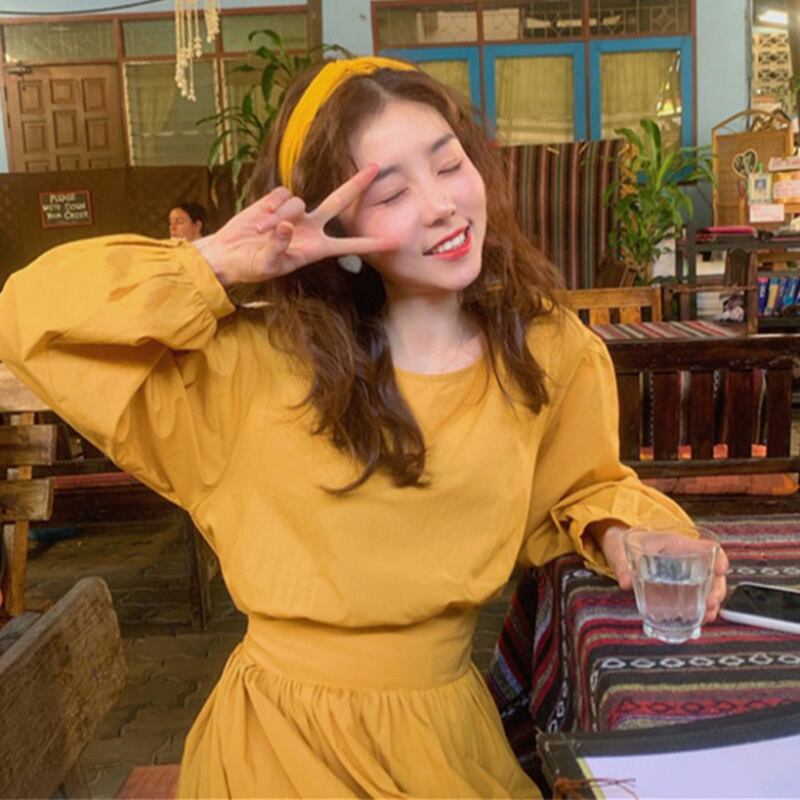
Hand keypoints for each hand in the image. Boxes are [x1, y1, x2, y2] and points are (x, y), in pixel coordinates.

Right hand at [193, 164, 397, 286]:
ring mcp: (294, 212)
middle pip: (338, 201)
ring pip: (298, 201)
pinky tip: (258, 219)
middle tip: (376, 168)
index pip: (347, 245)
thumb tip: (285, 226)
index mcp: (315, 248)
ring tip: (260, 231)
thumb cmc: (251, 266)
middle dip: (356, 185)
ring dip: (278, 215)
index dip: (369, 243)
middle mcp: (310, 227)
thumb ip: (278, 247)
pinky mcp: (276, 201)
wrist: (230, 253)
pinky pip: (281, 195)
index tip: (393, 242)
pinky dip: (268, 206)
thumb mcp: (268, 264)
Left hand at [596, 524, 729, 623]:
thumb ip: (621, 564)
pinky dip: (701, 607)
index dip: (718, 557)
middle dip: (716, 588)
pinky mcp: (677, 585)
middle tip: (710, 603)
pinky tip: (700, 617)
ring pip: (708, 585)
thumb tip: (626, 582)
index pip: (706, 546)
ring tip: (708, 615)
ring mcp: (683, 572)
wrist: (618, 544)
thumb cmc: (623, 542)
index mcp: (674, 543)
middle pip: (712, 571)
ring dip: (712, 601)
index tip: (720, 570)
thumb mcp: (620, 548)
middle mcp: (684, 558)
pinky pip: (696, 595)